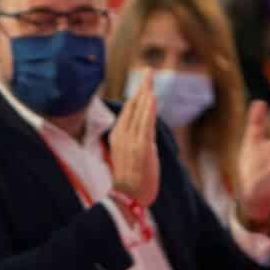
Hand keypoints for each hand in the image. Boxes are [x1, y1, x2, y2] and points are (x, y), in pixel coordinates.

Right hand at [109, 77, 160, 208]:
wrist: (127, 199)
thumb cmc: (131, 182)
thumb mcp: (130, 157)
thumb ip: (137, 142)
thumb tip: (147, 133)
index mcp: (118, 136)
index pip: (128, 110)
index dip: (137, 95)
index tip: (144, 83)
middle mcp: (122, 135)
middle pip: (133, 105)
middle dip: (142, 87)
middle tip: (149, 71)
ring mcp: (131, 140)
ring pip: (140, 111)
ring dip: (146, 92)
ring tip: (151, 77)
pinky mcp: (142, 146)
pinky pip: (146, 123)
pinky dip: (148, 108)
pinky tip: (151, 96)